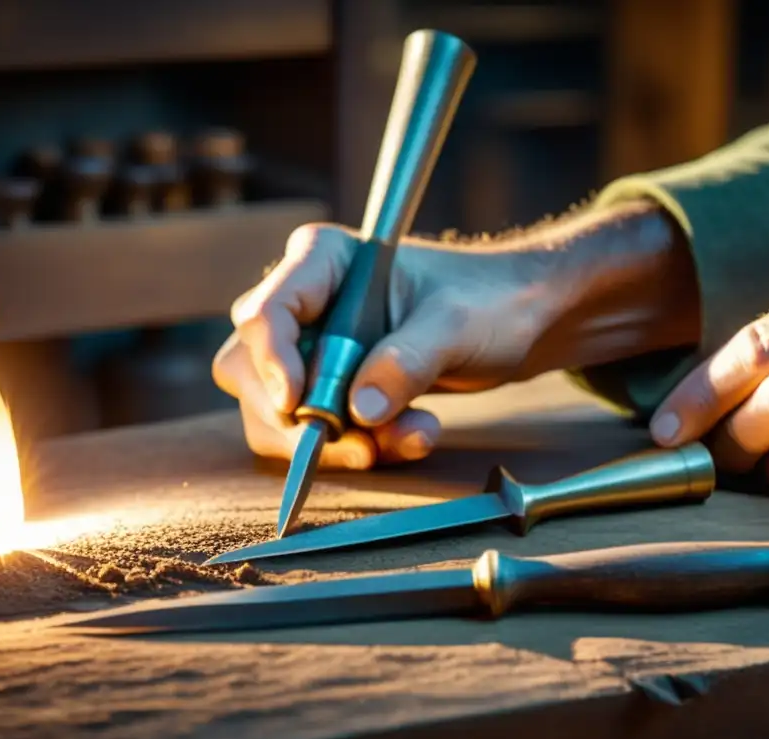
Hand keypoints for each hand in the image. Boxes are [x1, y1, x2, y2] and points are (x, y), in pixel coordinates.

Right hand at [214, 202, 696, 468]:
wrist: (519, 323)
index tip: (299, 406)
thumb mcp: (456, 326)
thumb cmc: (490, 302)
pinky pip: (315, 430)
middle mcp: (306, 302)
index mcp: (324, 262)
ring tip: (411, 435)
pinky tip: (412, 435)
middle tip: (359, 444)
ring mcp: (313, 347)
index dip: (272, 363)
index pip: (265, 312)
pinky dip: (358, 447)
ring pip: (276, 411)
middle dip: (299, 418)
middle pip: (249, 369)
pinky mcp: (331, 385)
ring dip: (336, 441)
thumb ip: (409, 361)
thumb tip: (360, 412)